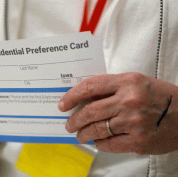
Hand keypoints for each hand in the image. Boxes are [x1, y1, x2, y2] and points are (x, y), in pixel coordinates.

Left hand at [58, 72, 177, 154]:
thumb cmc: (160, 97)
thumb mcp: (136, 82)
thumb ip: (111, 88)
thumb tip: (84, 98)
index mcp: (127, 81)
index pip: (90, 86)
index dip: (72, 96)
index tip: (63, 104)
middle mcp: (129, 101)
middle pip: (89, 111)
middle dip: (74, 120)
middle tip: (69, 124)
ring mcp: (133, 122)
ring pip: (96, 129)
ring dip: (82, 134)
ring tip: (79, 135)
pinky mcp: (138, 141)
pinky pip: (108, 144)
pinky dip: (99, 143)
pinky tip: (97, 141)